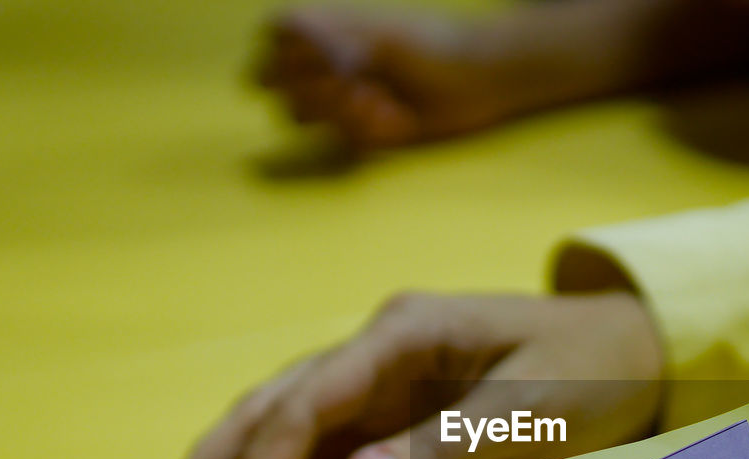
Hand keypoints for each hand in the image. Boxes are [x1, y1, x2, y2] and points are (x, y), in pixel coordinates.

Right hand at [129, 291, 662, 458]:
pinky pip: (319, 440)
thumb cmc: (592, 372)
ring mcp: (382, 378)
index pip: (309, 403)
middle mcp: (378, 350)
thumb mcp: (537, 407)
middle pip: (272, 405)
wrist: (631, 347)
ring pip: (282, 420)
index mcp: (404, 334)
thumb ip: (451, 444)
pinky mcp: (394, 407)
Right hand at [255, 7, 513, 150]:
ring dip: (340, 112)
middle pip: (276, 81)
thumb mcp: (376, 38)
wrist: (480, 81)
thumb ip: (321, 44)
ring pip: (303, 115)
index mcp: (327, 28)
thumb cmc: (432, 46)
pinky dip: (366, 132)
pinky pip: (340, 139)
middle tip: (354, 81)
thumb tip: (268, 54)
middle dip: (313, 84)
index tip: (326, 56)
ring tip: (381, 102)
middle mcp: (327, 63)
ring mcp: (343, 100)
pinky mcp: (363, 132)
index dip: (284, 50)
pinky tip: (397, 121)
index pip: (274, 36)